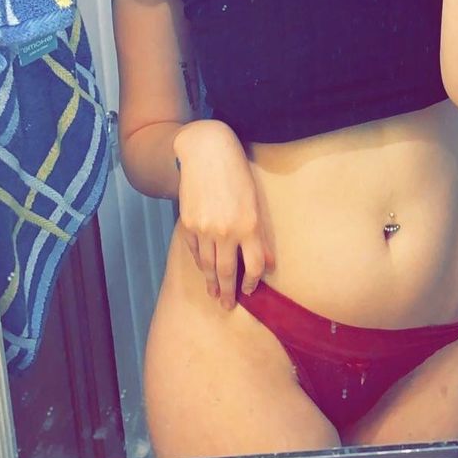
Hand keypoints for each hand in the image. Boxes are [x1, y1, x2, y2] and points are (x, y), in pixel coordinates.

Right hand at [173, 120, 275, 309]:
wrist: (206, 152)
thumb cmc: (237, 173)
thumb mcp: (255, 201)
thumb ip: (260, 235)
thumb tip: (269, 263)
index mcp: (248, 225)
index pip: (253, 266)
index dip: (252, 282)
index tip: (250, 290)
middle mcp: (226, 231)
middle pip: (227, 272)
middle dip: (228, 292)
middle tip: (227, 305)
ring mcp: (204, 229)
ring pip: (208, 265)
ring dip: (211, 283)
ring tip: (213, 294)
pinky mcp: (188, 224)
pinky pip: (194, 250)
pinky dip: (198, 262)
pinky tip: (203, 269)